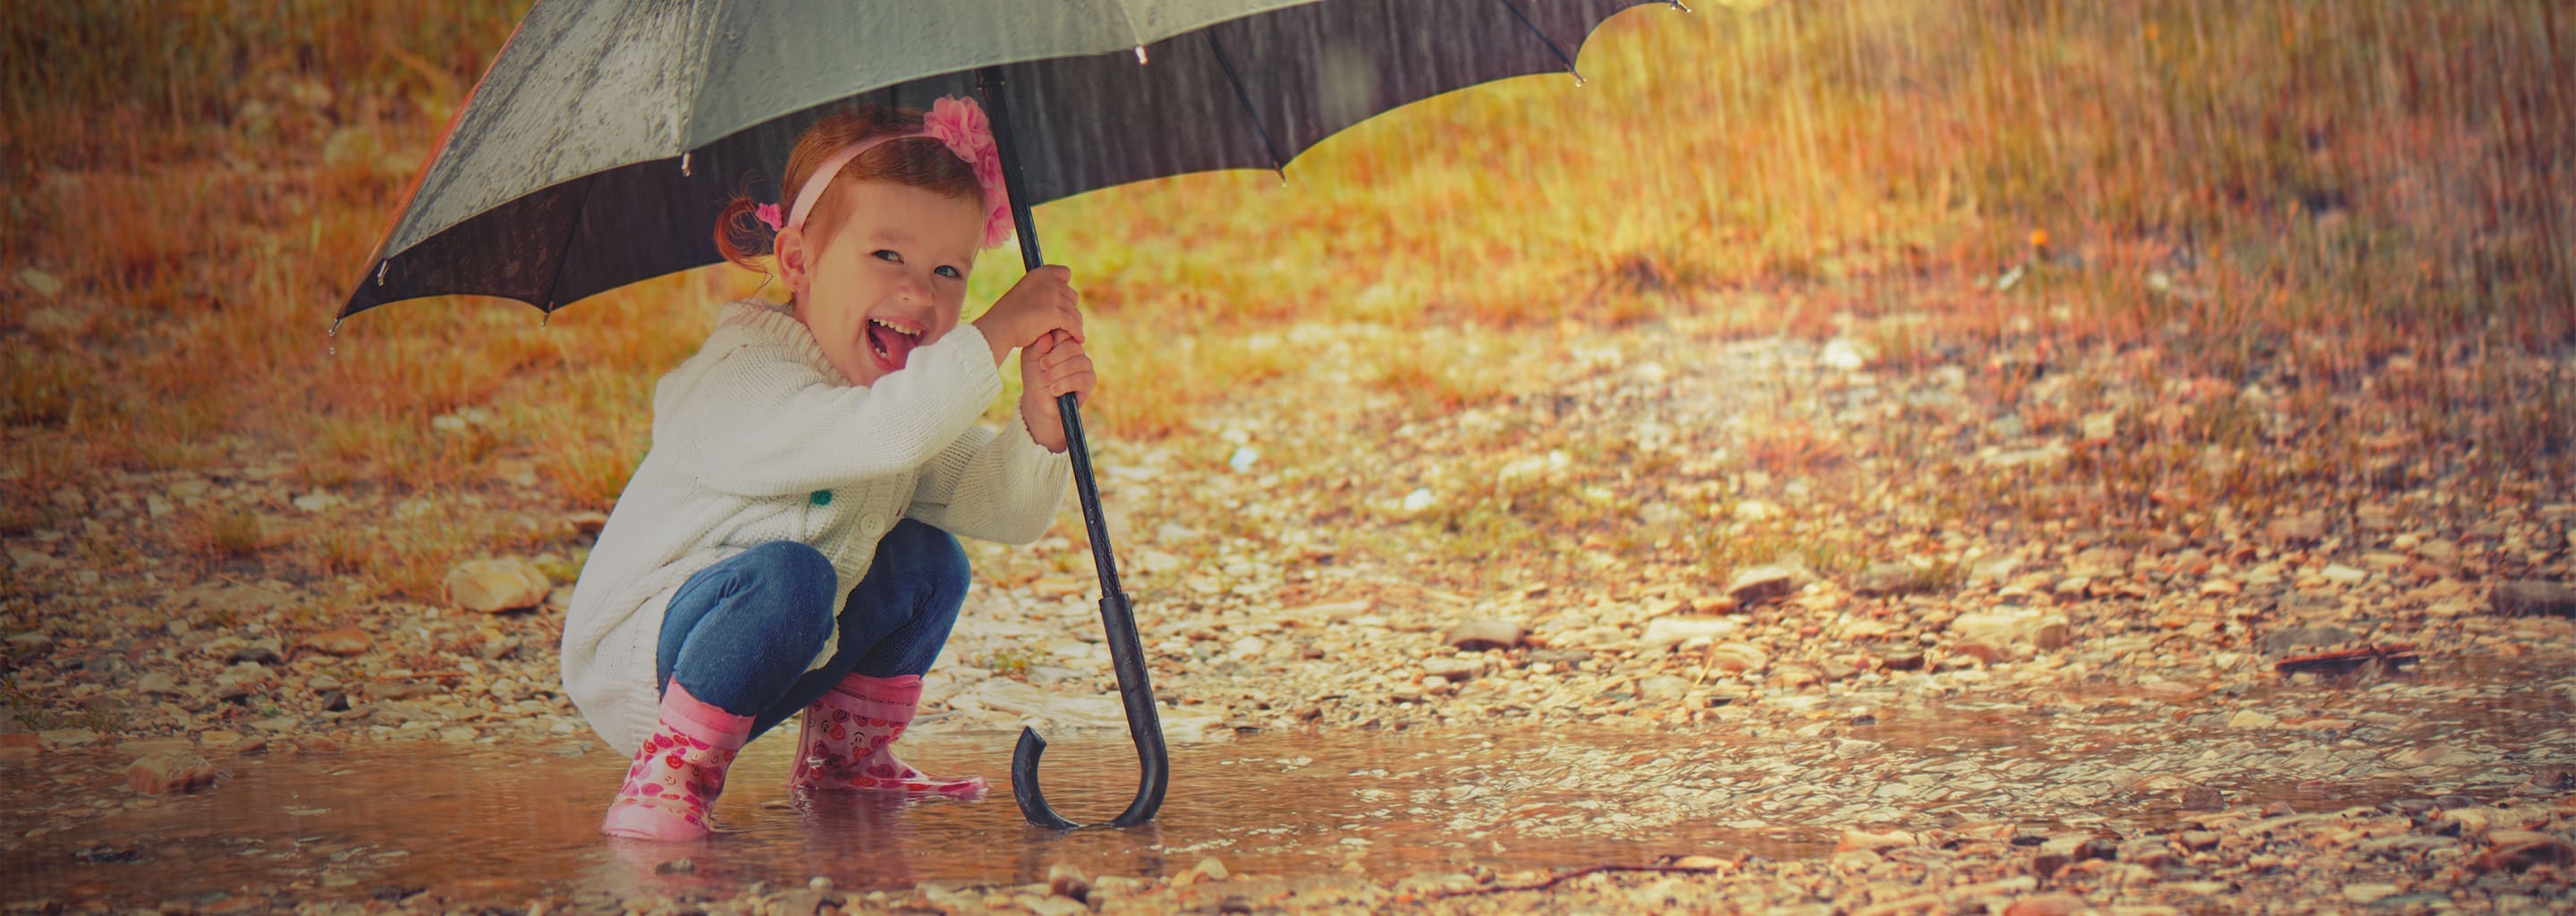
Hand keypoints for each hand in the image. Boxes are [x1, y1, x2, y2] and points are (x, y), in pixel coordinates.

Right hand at [972, 265, 1082, 364]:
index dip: (1065, 287)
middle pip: (1072, 296)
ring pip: (1074, 312)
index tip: (1062, 302)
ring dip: (1074, 323)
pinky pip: (1073, 324)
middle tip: (1065, 323)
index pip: (1065, 273)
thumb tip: (1063, 290)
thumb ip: (1041, 290)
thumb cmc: (1009, 316)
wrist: (999, 328)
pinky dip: (1077, 333)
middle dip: (1069, 309)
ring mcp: (1052, 296)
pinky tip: (1078, 339)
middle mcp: (1048, 281)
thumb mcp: (1025, 293)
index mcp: (1039, 273)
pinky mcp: (1054, 313)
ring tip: (1071, 333)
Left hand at [1018, 330, 1094, 452]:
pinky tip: (1054, 390)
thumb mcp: (1030, 359)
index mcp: (1064, 342)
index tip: (1042, 354)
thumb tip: (1048, 337)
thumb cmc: (1034, 376)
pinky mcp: (1090, 381)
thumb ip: (1037, 347)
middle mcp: (1077, 351)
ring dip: (1058, 373)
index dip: (1054, 342)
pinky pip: (1082, 378)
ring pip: (1078, 362)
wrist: (1038, 401)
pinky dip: (1065, 384)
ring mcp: (1085, 365)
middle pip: (1073, 346)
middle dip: (1054, 358)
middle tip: (1042, 367)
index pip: (1067, 332)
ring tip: (1046, 381)